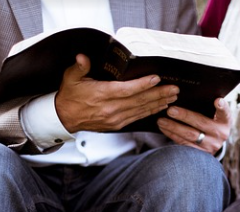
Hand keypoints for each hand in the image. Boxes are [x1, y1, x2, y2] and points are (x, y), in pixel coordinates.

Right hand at [54, 54, 179, 132]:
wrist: (65, 117)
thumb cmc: (70, 96)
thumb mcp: (71, 77)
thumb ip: (79, 67)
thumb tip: (83, 58)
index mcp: (101, 95)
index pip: (127, 90)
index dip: (143, 85)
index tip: (156, 79)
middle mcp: (111, 109)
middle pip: (139, 101)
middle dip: (159, 94)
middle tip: (174, 89)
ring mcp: (115, 118)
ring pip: (141, 111)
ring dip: (158, 104)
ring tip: (172, 97)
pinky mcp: (117, 125)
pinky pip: (137, 118)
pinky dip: (150, 112)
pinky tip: (159, 107)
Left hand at [155, 97, 230, 154]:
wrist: (212, 144)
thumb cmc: (211, 123)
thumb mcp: (215, 116)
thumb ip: (208, 107)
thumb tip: (192, 93)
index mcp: (224, 122)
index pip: (225, 113)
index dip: (222, 107)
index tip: (217, 101)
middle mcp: (219, 134)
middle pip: (201, 123)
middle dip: (184, 116)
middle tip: (170, 110)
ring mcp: (210, 146)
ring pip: (190, 136)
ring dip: (173, 127)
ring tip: (161, 120)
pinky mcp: (199, 154)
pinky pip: (183, 144)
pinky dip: (172, 135)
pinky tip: (163, 128)